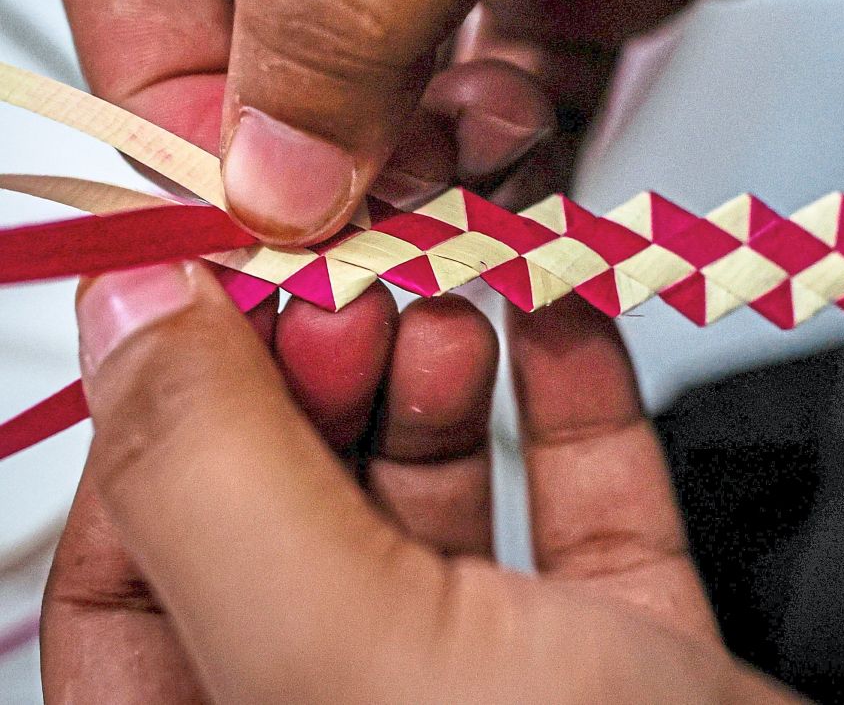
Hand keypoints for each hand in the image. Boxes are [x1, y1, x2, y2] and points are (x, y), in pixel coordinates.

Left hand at [41, 263, 794, 702]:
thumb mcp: (347, 660)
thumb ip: (217, 483)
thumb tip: (128, 317)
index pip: (131, 569)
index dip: (164, 416)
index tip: (217, 285)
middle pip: (287, 514)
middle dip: (320, 371)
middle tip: (358, 276)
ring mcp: (491, 689)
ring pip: (437, 499)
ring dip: (443, 372)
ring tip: (453, 286)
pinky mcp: (619, 650)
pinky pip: (580, 504)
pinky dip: (574, 399)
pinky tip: (562, 312)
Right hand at [49, 0, 843, 243]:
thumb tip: (263, 159)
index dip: (163, 64)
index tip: (232, 191)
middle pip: (250, 16)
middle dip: (298, 134)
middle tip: (354, 229)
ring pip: (370, 74)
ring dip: (402, 156)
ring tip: (460, 183)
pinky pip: (488, 92)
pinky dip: (497, 150)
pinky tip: (524, 156)